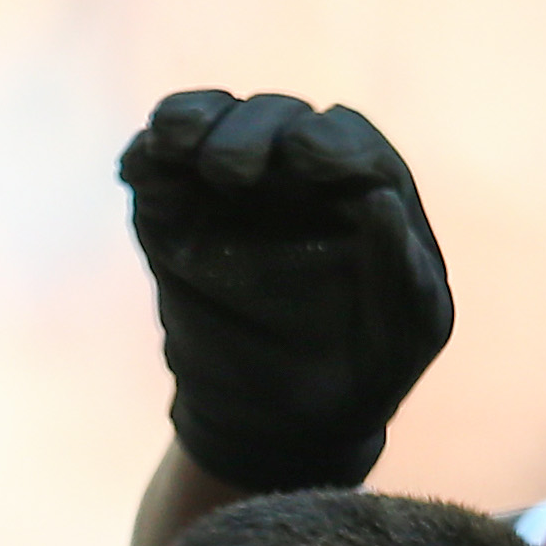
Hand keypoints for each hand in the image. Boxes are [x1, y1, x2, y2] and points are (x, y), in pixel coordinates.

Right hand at [121, 90, 452, 492]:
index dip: (323, 142)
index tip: (304, 156)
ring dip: (190, 124)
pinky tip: (138, 170)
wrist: (279, 423)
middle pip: (271, 121)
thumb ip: (402, 266)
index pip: (340, 138)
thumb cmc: (363, 369)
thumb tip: (380, 198)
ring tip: (172, 141)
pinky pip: (156, 170)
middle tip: (230, 171)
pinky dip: (145, 160)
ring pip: (210, 126)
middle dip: (251, 134)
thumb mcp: (407, 328)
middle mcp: (295, 173)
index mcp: (358, 185)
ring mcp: (228, 189)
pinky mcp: (174, 215)